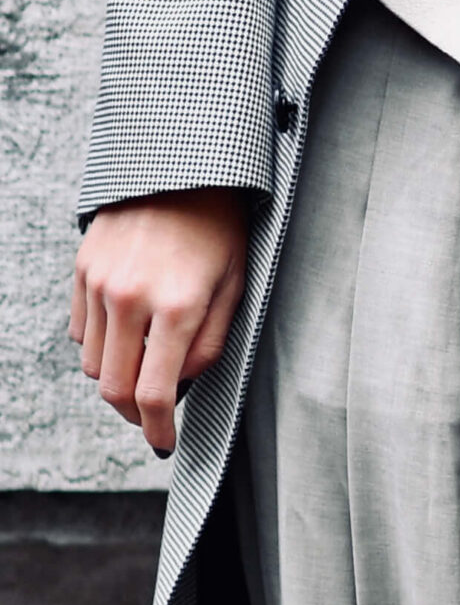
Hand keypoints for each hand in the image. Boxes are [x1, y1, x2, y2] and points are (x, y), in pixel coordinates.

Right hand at [71, 191, 248, 454]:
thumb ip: (210, 345)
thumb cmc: (220, 224)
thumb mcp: (235, 283)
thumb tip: (182, 387)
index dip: (158, 430)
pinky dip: (100, 342)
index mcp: (177, 305)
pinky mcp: (82, 268)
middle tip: (153, 413)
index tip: (164, 442)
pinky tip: (127, 324)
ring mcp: (100, 282)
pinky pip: (79, 331)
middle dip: (134, 414)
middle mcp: (131, 297)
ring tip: (147, 353)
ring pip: (93, 364)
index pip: (154, 395)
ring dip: (117, 374)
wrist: (183, 162)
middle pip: (114, 390)